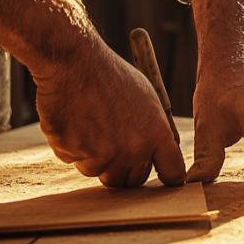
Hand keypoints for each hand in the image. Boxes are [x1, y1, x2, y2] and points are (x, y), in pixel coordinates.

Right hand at [31, 38, 185, 187]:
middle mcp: (132, 149)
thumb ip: (154, 128)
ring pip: (99, 173)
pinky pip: (73, 160)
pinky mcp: (73, 153)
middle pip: (132, 181)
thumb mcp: (146, 96)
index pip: (172, 173)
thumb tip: (159, 151)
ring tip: (90, 122)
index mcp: (156, 134)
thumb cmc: (110, 74)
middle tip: (114, 144)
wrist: (73, 62)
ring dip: (94, 157)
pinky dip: (71, 146)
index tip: (159, 174)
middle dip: (124, 169)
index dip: (166, 176)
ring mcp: (101, 155)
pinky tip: (72, 119)